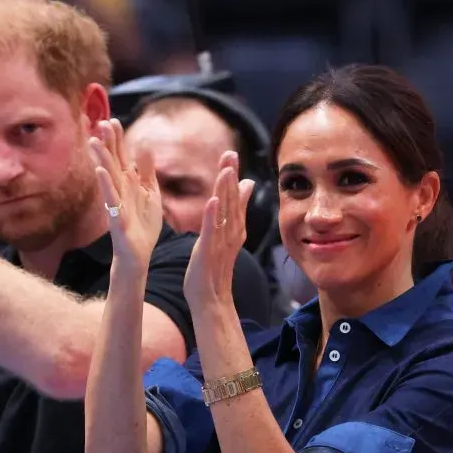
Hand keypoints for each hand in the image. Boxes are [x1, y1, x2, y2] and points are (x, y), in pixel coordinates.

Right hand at [90, 119, 162, 271]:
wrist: (140, 254)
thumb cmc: (143, 224)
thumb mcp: (151, 193)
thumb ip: (147, 170)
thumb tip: (144, 145)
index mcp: (129, 184)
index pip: (122, 157)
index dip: (118, 140)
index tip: (114, 120)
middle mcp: (120, 191)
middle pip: (113, 163)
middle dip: (107, 143)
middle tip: (101, 122)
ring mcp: (117, 204)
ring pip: (109, 177)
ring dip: (101, 159)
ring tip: (94, 141)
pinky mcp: (118, 219)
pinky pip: (111, 199)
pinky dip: (106, 186)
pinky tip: (101, 172)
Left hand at [183, 152, 254, 307]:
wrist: (211, 299)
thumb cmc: (214, 268)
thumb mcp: (225, 236)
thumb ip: (234, 213)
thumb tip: (245, 187)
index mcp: (233, 228)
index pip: (233, 198)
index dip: (232, 176)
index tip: (231, 154)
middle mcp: (230, 232)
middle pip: (231, 200)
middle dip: (230, 176)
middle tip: (230, 154)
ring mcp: (220, 242)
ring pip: (224, 213)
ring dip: (225, 191)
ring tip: (226, 171)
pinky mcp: (208, 251)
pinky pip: (211, 231)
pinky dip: (212, 216)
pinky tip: (213, 200)